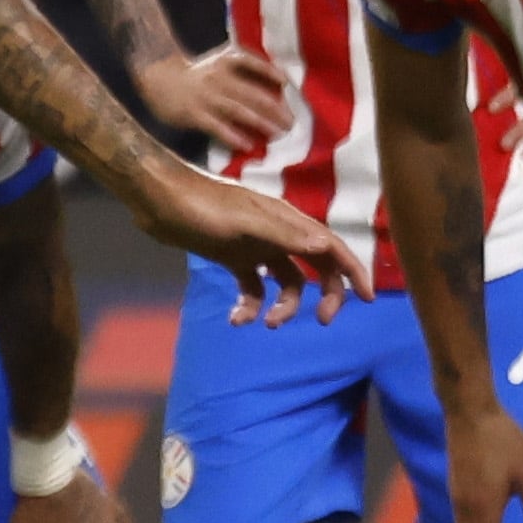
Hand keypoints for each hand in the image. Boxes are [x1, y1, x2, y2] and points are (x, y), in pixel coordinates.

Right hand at [135, 42, 291, 156]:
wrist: (155, 76)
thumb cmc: (193, 73)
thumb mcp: (216, 63)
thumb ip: (240, 73)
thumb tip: (274, 88)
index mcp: (225, 62)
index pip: (254, 64)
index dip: (272, 74)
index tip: (289, 84)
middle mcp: (218, 78)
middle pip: (252, 94)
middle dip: (275, 109)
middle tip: (292, 122)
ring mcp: (206, 96)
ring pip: (239, 110)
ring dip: (260, 122)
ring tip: (277, 133)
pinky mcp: (193, 114)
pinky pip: (216, 126)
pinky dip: (232, 135)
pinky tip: (246, 145)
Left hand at [135, 161, 362, 326]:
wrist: (156, 198)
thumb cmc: (198, 205)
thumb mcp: (241, 223)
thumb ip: (282, 236)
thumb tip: (325, 248)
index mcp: (286, 221)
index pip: (331, 246)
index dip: (353, 271)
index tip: (366, 299)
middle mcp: (276, 234)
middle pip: (316, 266)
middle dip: (325, 294)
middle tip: (321, 321)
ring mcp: (255, 246)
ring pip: (285, 281)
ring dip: (282, 306)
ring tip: (265, 324)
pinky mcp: (232, 256)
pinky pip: (252, 287)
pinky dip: (249, 305)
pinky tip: (235, 319)